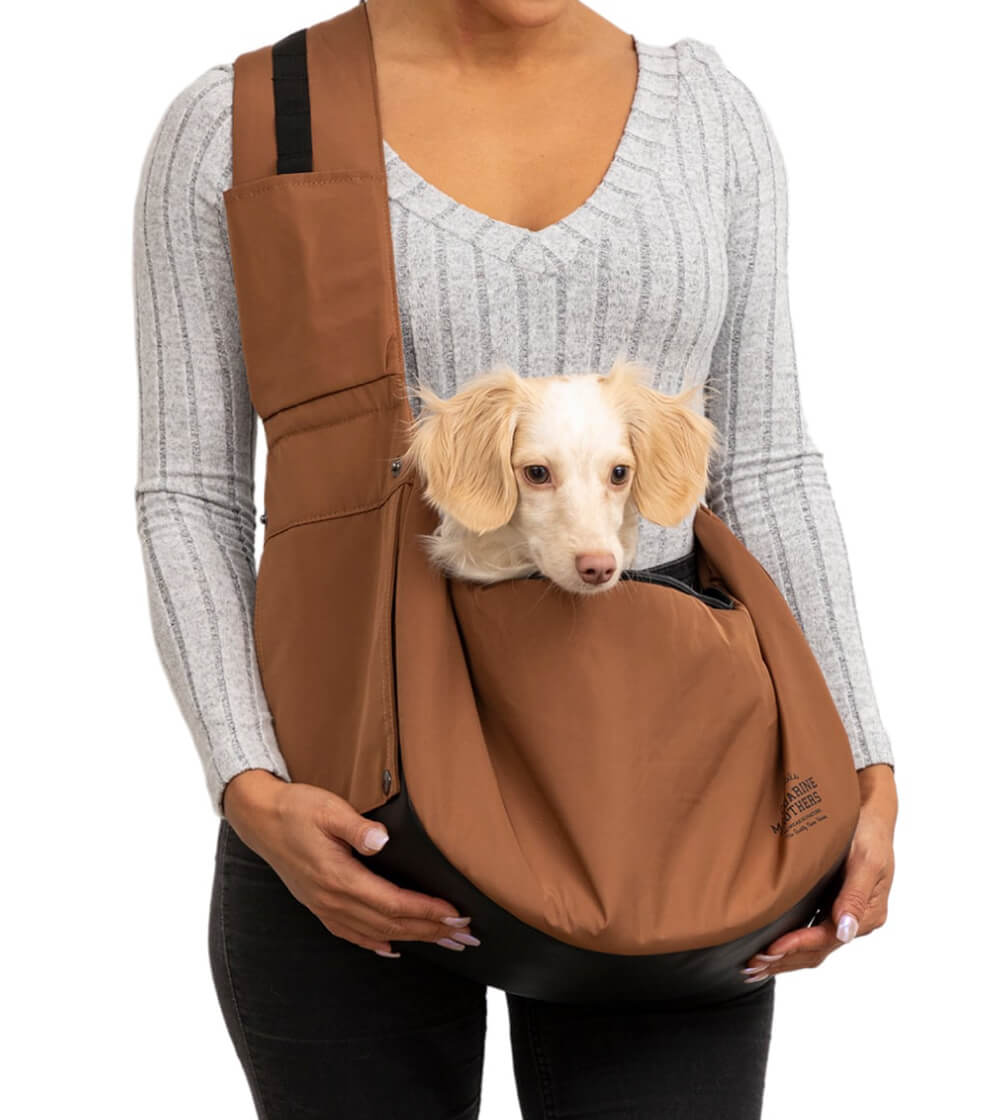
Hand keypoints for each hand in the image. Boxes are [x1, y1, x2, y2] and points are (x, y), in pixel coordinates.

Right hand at [221, 769, 480, 957]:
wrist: (259, 819)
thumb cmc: (296, 808)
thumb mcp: (328, 808)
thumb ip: (356, 827)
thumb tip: (382, 840)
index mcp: (338, 878)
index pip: (393, 903)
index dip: (426, 911)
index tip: (456, 913)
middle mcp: (332, 900)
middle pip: (390, 925)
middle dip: (431, 931)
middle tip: (466, 936)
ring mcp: (323, 907)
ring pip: (376, 933)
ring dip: (414, 939)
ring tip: (446, 943)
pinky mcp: (318, 906)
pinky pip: (351, 934)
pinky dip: (376, 944)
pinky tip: (393, 950)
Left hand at [741, 763, 896, 982]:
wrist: (870, 813)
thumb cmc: (868, 833)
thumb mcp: (865, 860)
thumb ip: (855, 896)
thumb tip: (845, 932)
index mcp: (867, 913)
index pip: (826, 938)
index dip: (797, 946)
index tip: (770, 949)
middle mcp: (856, 920)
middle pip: (817, 950)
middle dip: (785, 961)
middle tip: (751, 967)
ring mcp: (844, 916)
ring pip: (813, 948)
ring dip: (785, 960)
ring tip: (754, 968)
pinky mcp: (832, 907)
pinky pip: (811, 934)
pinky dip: (791, 946)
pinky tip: (771, 951)